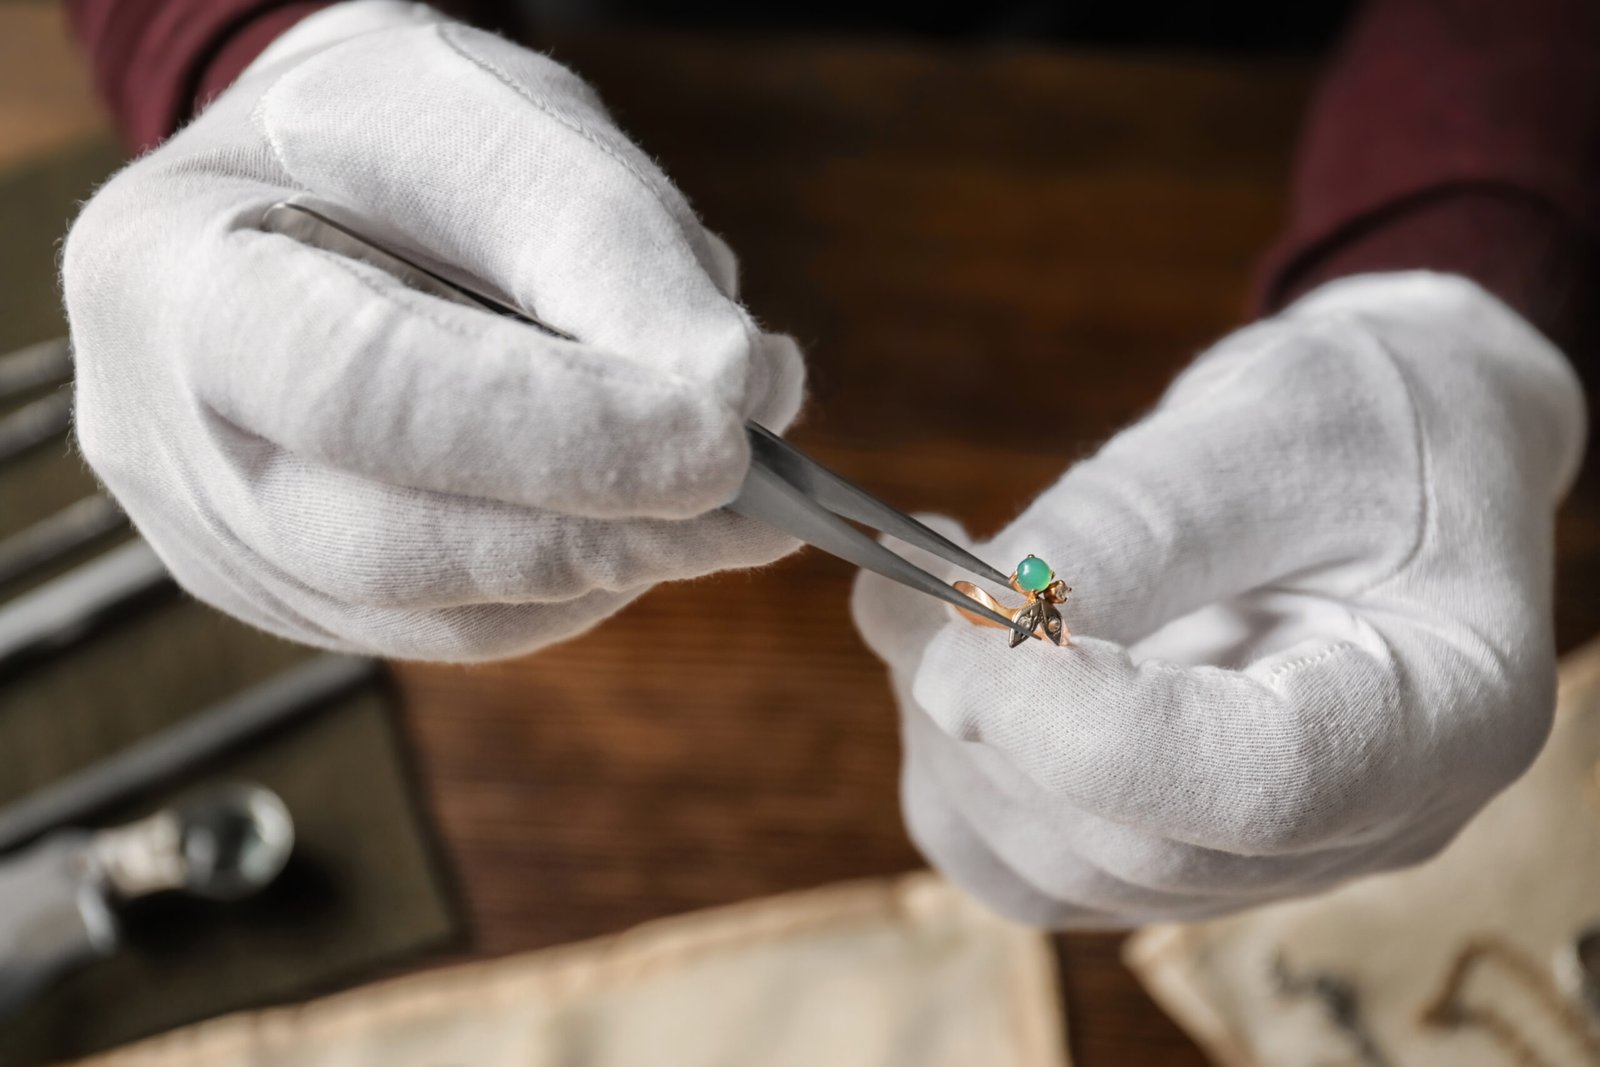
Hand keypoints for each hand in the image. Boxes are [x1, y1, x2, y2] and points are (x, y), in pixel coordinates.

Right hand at [62, 1, 803, 658]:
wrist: (313, 190)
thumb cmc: (390, 142)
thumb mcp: (494, 125)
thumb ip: (609, 246)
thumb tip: (738, 392)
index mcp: (172, 278)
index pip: (363, 389)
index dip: (554, 433)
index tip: (720, 440)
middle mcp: (169, 437)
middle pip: (396, 539)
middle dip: (603, 522)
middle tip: (760, 495)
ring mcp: (228, 539)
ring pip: (443, 610)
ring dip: (616, 561)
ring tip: (735, 497)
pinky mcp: (303, 596)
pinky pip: (463, 627)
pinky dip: (581, 582)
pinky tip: (649, 517)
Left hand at [852, 273, 1584, 926]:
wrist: (1397, 445)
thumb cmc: (1362, 416)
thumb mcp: (1262, 424)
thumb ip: (1122, 533)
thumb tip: (958, 635)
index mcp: (1444, 713)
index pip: (1260, 786)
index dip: (1088, 725)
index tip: (967, 620)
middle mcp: (1365, 822)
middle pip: (1138, 843)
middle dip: (990, 718)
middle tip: (905, 586)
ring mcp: (1266, 854)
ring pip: (1058, 871)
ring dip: (949, 744)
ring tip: (917, 602)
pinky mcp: (1175, 846)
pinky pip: (1028, 863)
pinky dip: (953, 773)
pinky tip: (943, 659)